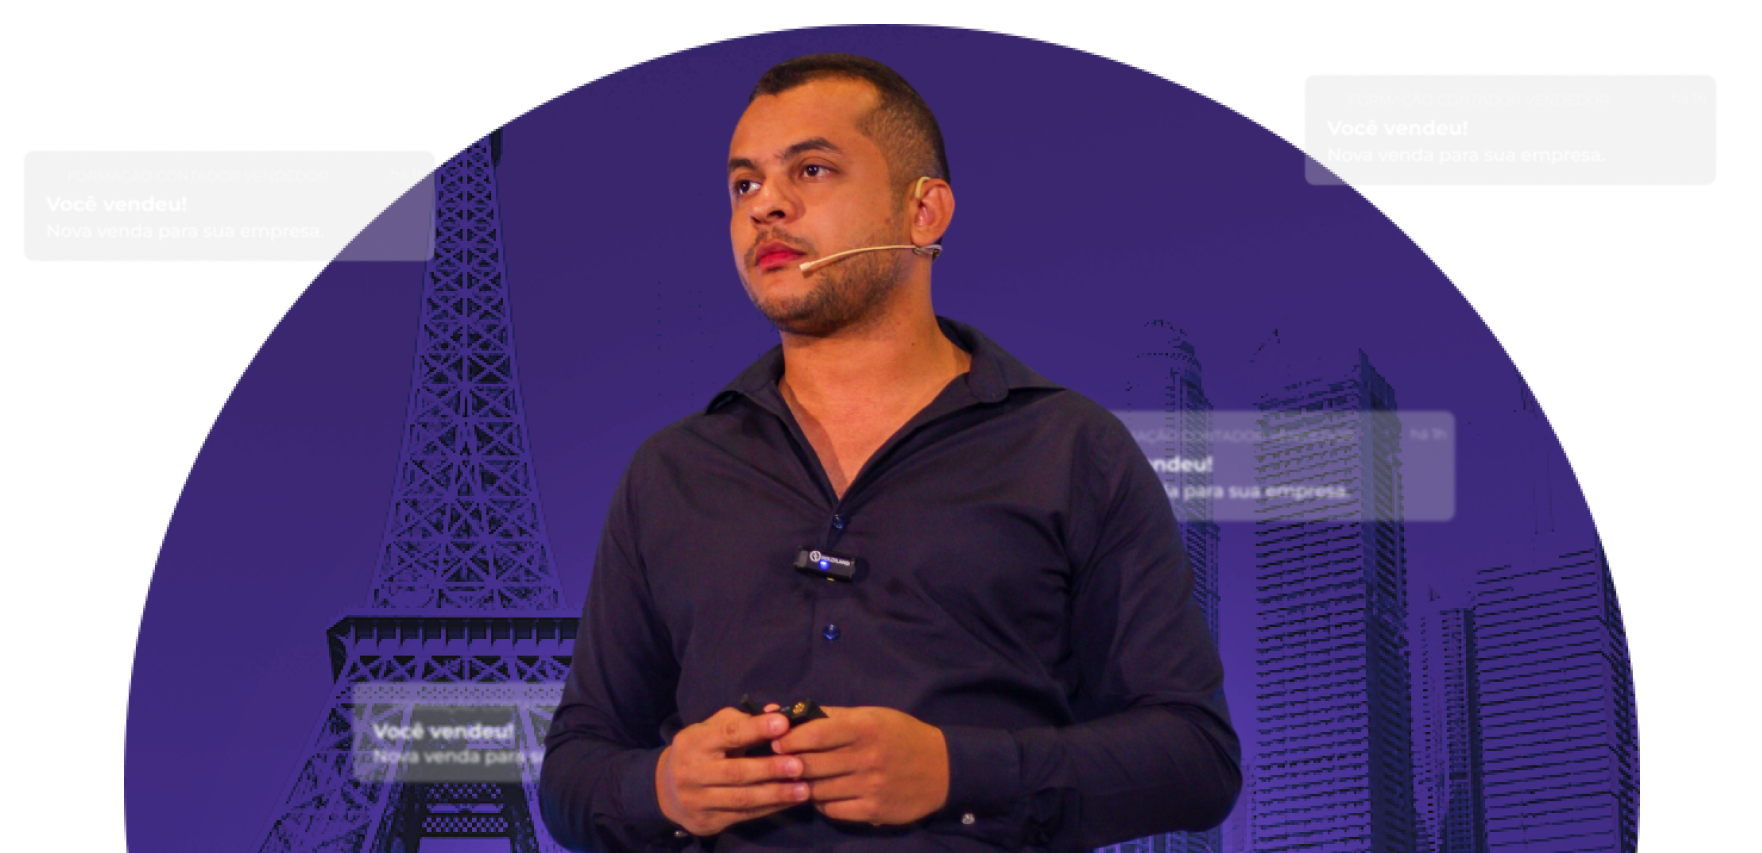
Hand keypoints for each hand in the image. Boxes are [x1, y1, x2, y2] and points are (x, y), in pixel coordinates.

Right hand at [655, 705, 811, 836]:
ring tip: (804, 789)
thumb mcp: (710, 729)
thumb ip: (741, 720)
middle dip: (770, 768)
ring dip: (776, 794)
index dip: (756, 729)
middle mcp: (694, 771)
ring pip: (742, 798)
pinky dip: (770, 808)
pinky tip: (790, 801)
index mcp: (696, 742)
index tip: (783, 724)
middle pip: (736, 771)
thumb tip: (776, 711)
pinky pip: (743, 815)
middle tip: (799, 765)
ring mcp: (699, 799)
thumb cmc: (698, 751)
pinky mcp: (708, 820)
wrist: (665, 790)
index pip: (728, 734)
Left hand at [769, 705, 949, 825]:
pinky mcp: (874, 810)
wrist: (942, 768)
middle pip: (812, 764)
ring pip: (818, 789)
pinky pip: (833, 810)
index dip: (789, 739)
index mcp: (865, 728)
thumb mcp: (871, 716)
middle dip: (788, 764)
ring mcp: (870, 786)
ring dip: (803, 785)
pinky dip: (821, 803)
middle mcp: (867, 757)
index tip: (774, 741)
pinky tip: (822, 794)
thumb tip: (785, 713)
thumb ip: (830, 716)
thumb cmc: (900, 735)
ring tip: (798, 779)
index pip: (816, 734)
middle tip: (776, 763)